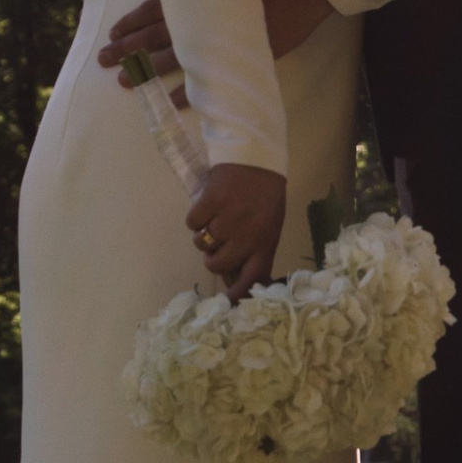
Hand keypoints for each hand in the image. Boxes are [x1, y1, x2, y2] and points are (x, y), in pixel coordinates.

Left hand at [98, 0, 333, 91]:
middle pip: (154, 34)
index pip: (153, 8)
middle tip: (104, 61)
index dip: (132, 22)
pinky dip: (184, 93)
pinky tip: (167, 102)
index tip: (113, 33)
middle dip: (127, 49)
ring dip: (144, 71)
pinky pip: (202, 80)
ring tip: (124, 82)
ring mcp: (216, 39)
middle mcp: (200, 16)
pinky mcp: (234, 58)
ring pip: (170, 57)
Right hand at [184, 164, 289, 296]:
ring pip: (202, 243)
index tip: (226, 305)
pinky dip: (196, 217)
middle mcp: (249, 233)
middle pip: (218, 263)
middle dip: (212, 257)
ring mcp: (229, 218)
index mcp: (267, 240)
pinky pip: (192, 223)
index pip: (253, 276)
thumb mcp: (269, 224)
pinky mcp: (211, 201)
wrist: (256, 157)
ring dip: (204, 234)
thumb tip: (238, 277)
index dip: (239, 295)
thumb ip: (256, 249)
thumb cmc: (264, 194)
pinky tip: (208, 205)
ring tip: (216, 217)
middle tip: (217, 242)